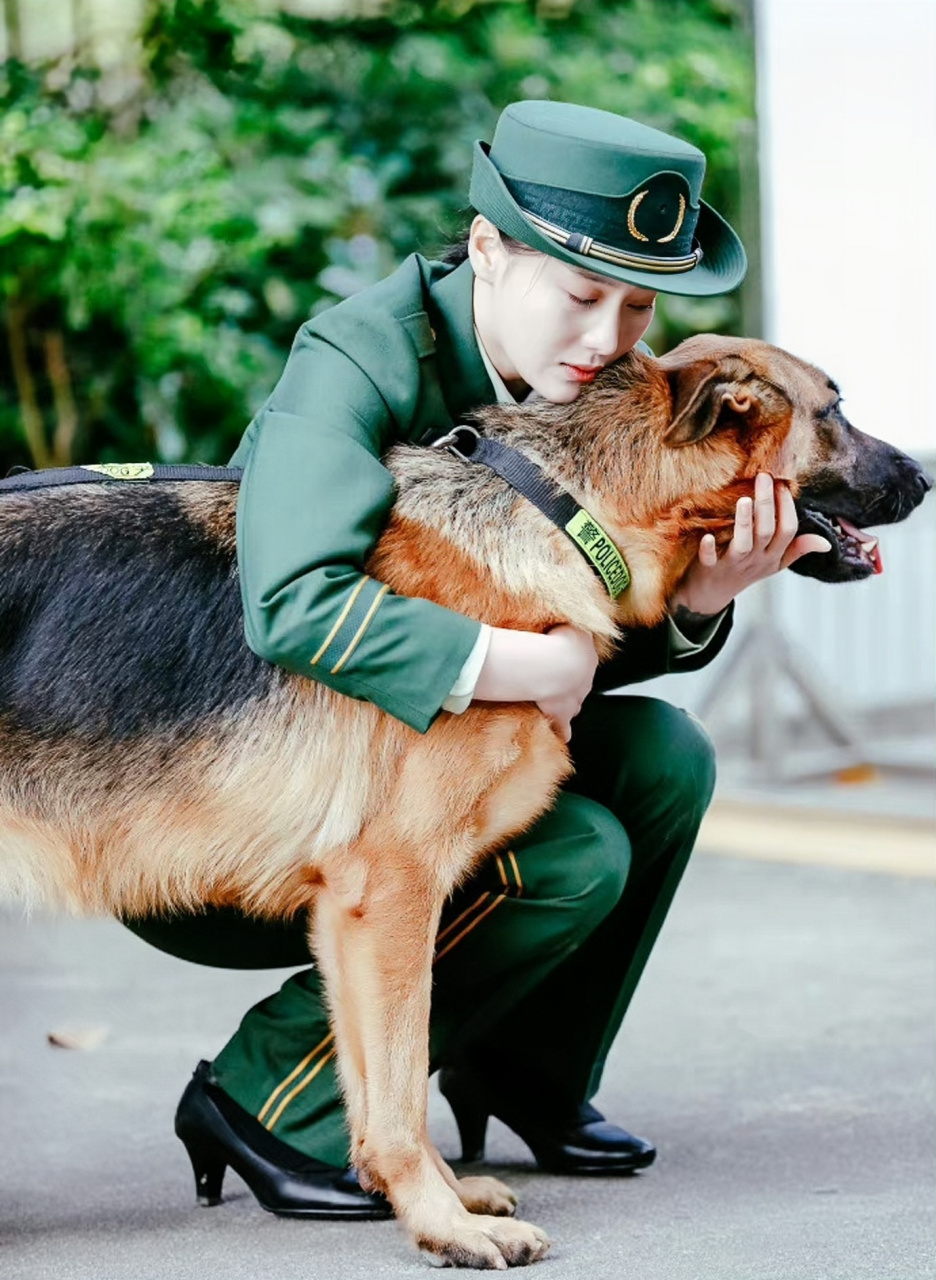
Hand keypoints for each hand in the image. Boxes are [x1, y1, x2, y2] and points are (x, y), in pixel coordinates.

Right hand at [533, 625, 599, 741]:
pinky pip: (564, 728)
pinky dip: (562, 732)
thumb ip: (571, 623)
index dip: (572, 660)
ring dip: (567, 703)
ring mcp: (574, 699)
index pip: (584, 660)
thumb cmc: (559, 640)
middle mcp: (586, 680)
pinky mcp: (562, 714)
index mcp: (588, 657)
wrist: (557, 665)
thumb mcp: (569, 622)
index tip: (563, 660)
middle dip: (572, 682)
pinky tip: (562, 736)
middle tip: (557, 679)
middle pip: (581, 682)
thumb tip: (572, 612)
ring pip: (574, 703)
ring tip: (554, 702)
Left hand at [670, 473, 831, 617]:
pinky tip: (707, 536)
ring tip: (744, 500)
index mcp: (773, 556)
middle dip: (767, 504)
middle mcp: (755, 560)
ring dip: (744, 523)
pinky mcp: (709, 569)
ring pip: (743, 545)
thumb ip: (798, 549)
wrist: (711, 596)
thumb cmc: (745, 572)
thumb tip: (827, 542)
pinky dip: (708, 549)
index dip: (787, 507)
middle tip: (764, 477)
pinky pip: (710, 560)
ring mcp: (732, 565)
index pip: (788, 530)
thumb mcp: (775, 564)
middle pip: (767, 532)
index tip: (782, 483)